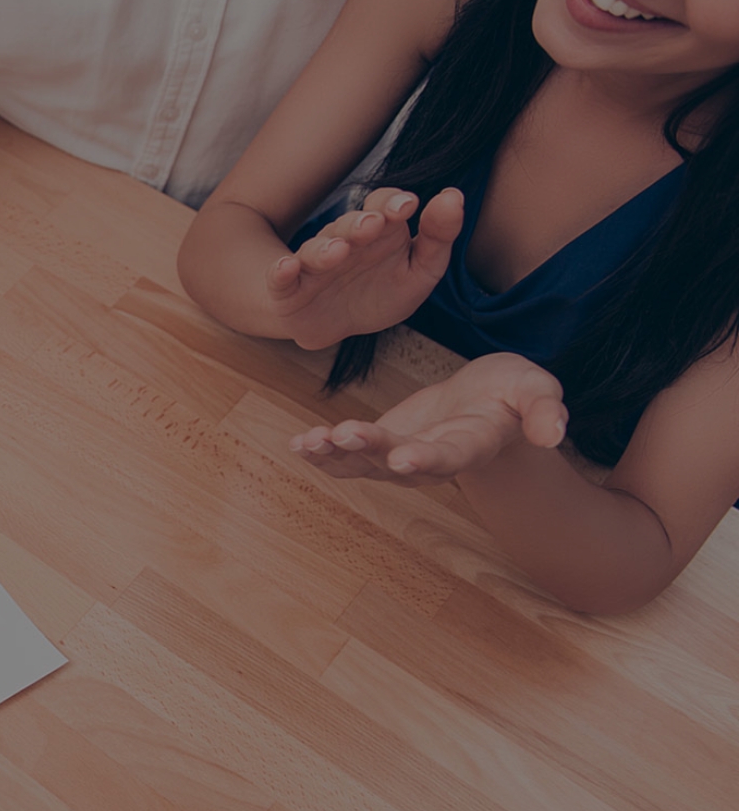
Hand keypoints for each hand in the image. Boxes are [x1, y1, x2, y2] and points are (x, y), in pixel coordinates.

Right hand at [269, 187, 463, 349]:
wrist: (335, 325)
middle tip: (373, 224)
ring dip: (326, 249)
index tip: (407, 206)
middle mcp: (343, 242)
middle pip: (347, 226)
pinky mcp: (287, 290)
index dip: (391, 203)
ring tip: (339, 252)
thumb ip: (439, 237)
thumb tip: (454, 196)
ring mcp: (313, 265)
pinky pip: (280, 277)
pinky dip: (280, 270)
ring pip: (316, 250)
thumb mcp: (419, 271)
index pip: (381, 206)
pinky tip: (286, 267)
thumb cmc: (379, 292)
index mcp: (377, 233)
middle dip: (359, 224)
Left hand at [290, 353, 567, 485]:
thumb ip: (544, 409)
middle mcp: (432, 460)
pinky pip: (345, 456)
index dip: (426, 459)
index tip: (402, 458)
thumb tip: (555, 433)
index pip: (449, 457)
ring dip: (334, 454)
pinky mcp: (378, 446)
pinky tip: (297, 444)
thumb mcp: (536, 389)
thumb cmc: (513, 393)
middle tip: (342, 435)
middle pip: (396, 461)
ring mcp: (400, 457)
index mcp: (471, 446)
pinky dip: (321, 451)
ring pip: (363, 464)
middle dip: (368, 450)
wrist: (486, 402)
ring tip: (309, 442)